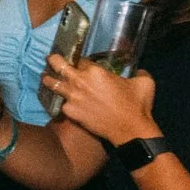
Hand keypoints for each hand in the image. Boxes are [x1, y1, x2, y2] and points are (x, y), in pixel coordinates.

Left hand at [43, 55, 162, 144]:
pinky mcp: (69, 111)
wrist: (130, 130)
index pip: (80, 60)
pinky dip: (60, 100)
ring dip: (48, 79)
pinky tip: (59, 99)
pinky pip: (60, 103)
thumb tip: (140, 71)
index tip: (79, 63)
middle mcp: (79, 81)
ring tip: (45, 77)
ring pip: (51, 83)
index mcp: (95, 71)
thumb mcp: (144, 83)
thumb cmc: (137, 106)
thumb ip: (140, 73)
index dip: (80, 61)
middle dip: (53, 60)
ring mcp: (71, 97)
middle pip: (58, 64)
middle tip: (51, 59)